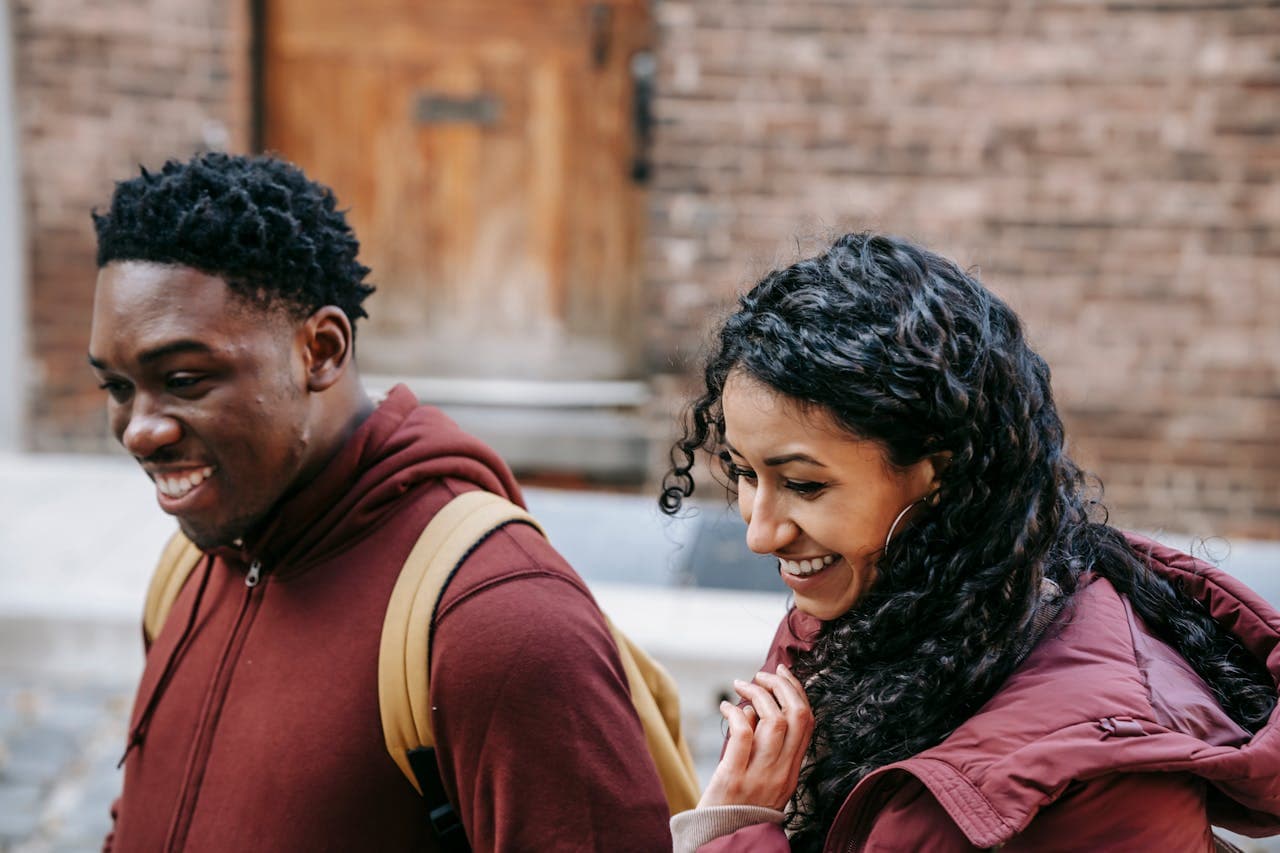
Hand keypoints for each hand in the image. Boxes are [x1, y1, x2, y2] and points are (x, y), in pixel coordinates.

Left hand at [698, 664, 813, 810]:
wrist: (725, 842)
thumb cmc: (740, 807)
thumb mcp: (765, 779)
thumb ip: (766, 746)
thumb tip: (758, 707)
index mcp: (792, 770)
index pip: (807, 723)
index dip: (798, 692)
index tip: (784, 673)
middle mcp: (782, 772)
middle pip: (796, 716)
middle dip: (782, 686)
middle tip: (763, 674)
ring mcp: (760, 776)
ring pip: (772, 721)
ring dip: (757, 694)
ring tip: (741, 685)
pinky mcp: (734, 779)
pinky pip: (743, 735)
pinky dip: (736, 713)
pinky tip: (726, 707)